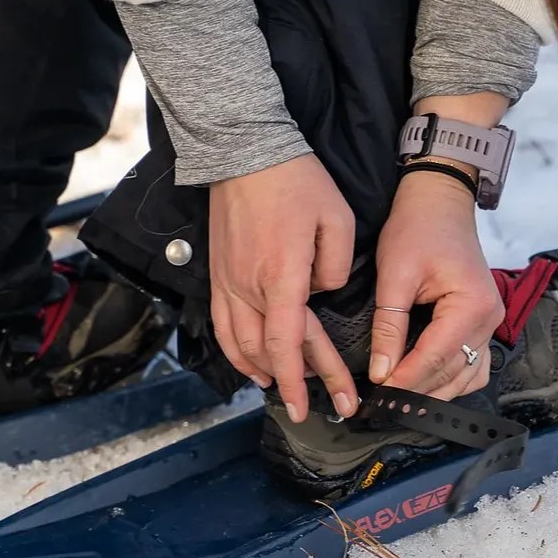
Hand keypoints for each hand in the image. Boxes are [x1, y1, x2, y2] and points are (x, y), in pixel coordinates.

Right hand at [209, 154, 358, 422]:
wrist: (245, 149)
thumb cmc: (295, 181)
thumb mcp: (338, 219)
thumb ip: (338, 267)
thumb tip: (325, 293)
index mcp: (282, 275)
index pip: (288, 343)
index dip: (302, 379)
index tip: (314, 404)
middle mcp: (249, 286)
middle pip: (269, 351)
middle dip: (294, 385)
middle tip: (316, 408)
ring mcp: (229, 282)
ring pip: (240, 344)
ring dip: (262, 372)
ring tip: (282, 390)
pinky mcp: (219, 274)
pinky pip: (222, 326)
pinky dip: (236, 352)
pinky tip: (251, 365)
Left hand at [370, 170, 502, 398]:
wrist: (439, 200)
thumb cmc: (417, 228)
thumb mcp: (395, 275)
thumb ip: (389, 327)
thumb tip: (380, 372)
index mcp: (472, 306)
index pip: (435, 357)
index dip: (405, 381)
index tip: (378, 398)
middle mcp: (489, 319)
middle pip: (453, 372)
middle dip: (418, 393)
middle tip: (383, 408)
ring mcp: (490, 323)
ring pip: (467, 376)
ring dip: (435, 392)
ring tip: (401, 403)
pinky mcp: (482, 322)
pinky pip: (473, 364)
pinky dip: (451, 379)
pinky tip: (424, 385)